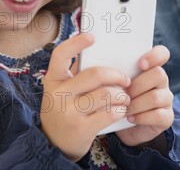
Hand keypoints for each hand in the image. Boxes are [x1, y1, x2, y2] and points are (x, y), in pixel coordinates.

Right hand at [40, 33, 130, 160]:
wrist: (53, 144)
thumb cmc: (64, 108)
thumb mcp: (62, 89)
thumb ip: (76, 73)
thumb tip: (101, 50)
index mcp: (53, 79)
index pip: (60, 54)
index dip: (76, 43)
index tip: (93, 36)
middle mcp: (58, 94)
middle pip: (95, 74)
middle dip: (116, 75)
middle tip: (125, 79)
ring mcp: (69, 112)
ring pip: (106, 95)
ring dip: (121, 95)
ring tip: (125, 97)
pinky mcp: (81, 129)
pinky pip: (109, 114)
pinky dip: (120, 110)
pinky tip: (121, 109)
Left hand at [115, 45, 173, 151]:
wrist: (124, 127)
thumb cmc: (117, 99)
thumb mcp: (115, 83)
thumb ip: (114, 71)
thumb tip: (99, 63)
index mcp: (150, 68)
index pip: (162, 53)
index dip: (155, 56)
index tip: (141, 64)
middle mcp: (161, 81)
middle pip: (158, 74)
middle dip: (137, 85)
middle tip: (124, 93)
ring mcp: (166, 99)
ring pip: (156, 97)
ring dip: (136, 104)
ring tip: (124, 108)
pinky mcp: (167, 117)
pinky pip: (158, 115)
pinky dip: (141, 117)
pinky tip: (130, 118)